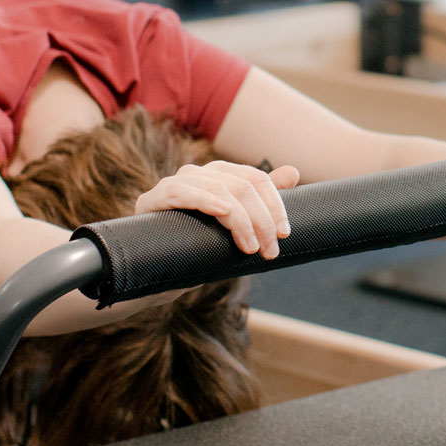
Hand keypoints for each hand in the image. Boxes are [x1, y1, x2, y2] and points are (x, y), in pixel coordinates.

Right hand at [134, 161, 301, 258]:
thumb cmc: (198, 247)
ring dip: (240, 220)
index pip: (256, 179)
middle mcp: (197, 173)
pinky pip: (181, 192)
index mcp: (219, 175)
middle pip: (241, 186)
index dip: (275, 204)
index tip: (285, 233)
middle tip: (270, 250)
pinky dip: (204, 199)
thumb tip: (293, 172)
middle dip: (261, 220)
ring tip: (251, 247)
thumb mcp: (235, 227)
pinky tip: (222, 211)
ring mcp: (173, 183)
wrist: (155, 272)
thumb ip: (261, 199)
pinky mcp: (152, 199)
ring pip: (218, 189)